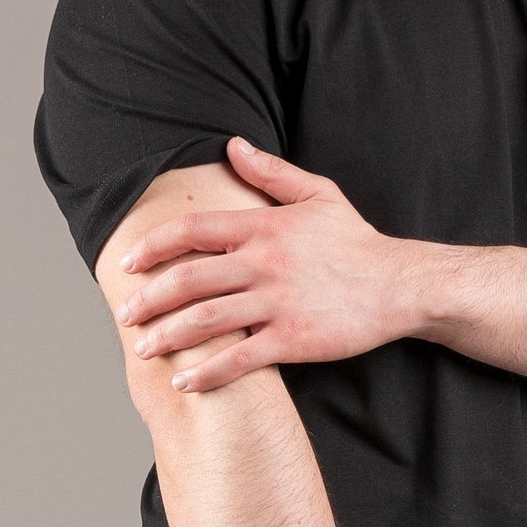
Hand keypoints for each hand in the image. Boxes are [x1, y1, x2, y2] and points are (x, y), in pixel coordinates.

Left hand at [113, 138, 429, 388]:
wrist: (402, 285)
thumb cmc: (357, 242)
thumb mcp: (318, 195)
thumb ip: (270, 173)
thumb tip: (232, 145)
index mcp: (264, 226)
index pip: (192, 230)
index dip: (152, 246)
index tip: (127, 262)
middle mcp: (265, 263)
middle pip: (188, 279)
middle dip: (148, 299)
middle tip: (125, 314)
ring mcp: (278, 303)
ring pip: (206, 320)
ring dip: (167, 337)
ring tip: (143, 349)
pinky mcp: (294, 340)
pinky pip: (239, 358)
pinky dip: (207, 372)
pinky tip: (185, 382)